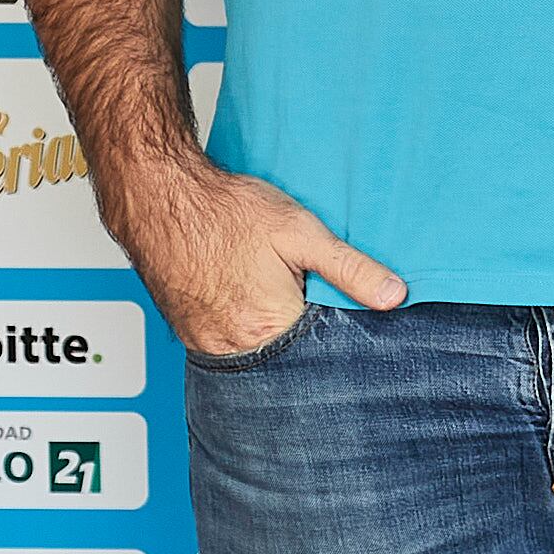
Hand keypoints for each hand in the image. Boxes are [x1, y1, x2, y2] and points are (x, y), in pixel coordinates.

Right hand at [105, 156, 404, 358]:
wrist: (160, 196)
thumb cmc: (226, 211)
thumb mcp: (302, 232)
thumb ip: (350, 268)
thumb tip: (393, 296)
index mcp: (266, 328)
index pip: (320, 352)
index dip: (340, 335)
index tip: (352, 318)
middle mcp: (231, 345)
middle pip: (288, 357)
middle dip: (309, 337)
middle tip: (313, 299)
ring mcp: (204, 342)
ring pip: (257, 351)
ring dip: (277, 332)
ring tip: (281, 294)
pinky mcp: (188, 332)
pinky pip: (229, 342)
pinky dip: (248, 327)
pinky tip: (254, 297)